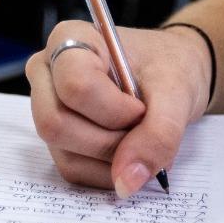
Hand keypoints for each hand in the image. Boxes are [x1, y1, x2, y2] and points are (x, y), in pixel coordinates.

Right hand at [25, 21, 210, 196]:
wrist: (172, 78)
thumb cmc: (169, 67)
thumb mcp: (176, 92)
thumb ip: (159, 133)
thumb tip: (127, 182)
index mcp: (69, 39)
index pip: (75, 86)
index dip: (113, 110)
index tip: (141, 109)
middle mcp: (47, 73)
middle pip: (55, 124)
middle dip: (110, 140)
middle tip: (142, 127)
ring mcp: (47, 109)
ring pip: (65, 154)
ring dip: (113, 159)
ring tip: (139, 137)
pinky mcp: (57, 141)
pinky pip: (74, 171)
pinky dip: (109, 172)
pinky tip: (129, 151)